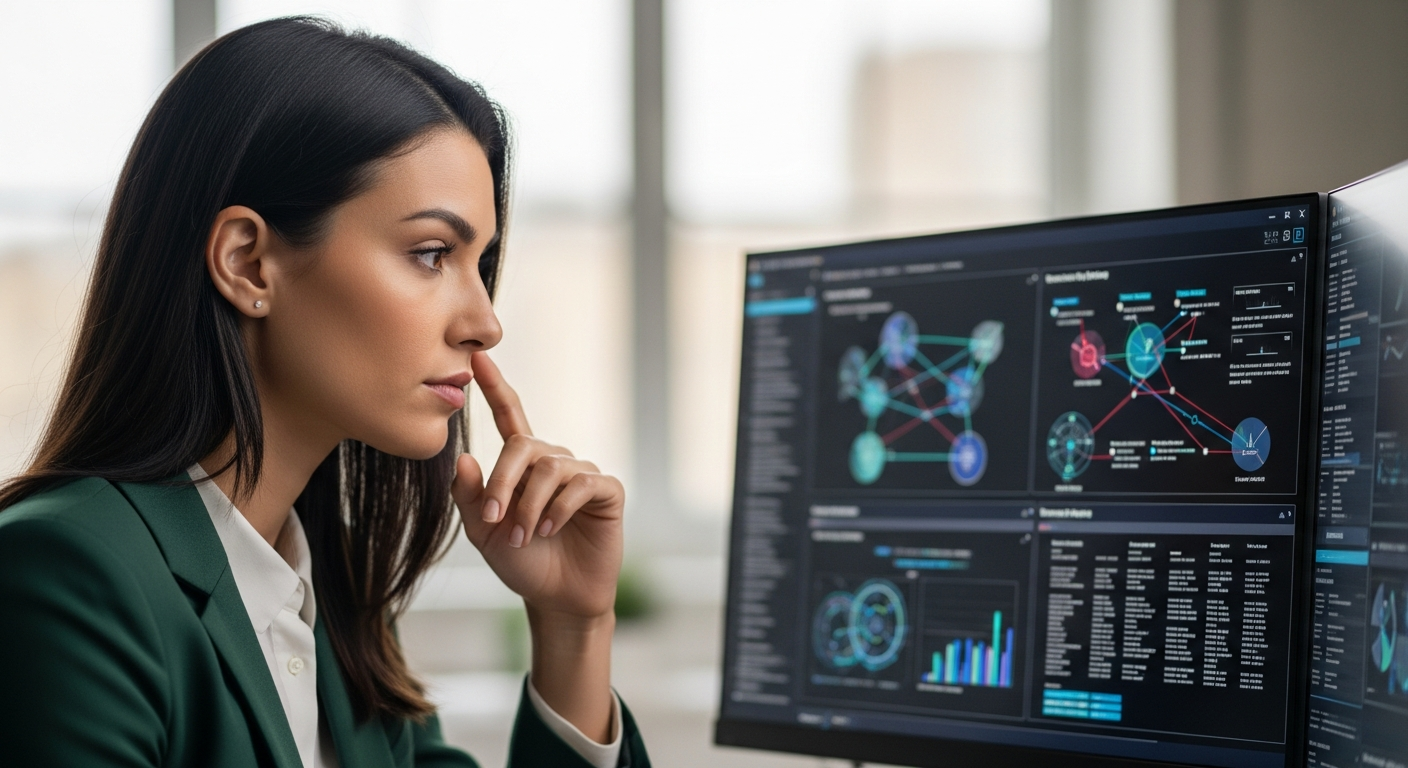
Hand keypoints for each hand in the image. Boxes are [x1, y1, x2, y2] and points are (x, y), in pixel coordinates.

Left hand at [452, 351, 624, 620]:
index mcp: (523, 465)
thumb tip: (462, 456)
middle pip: (524, 445)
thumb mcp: (484, 532)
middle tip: (494, 520)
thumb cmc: (522, 563)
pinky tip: (550, 530)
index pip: (509, 415)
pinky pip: (581, 484)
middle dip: (504, 482)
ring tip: (525, 537)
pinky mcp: (607, 491)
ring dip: (530, 506)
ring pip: (550, 468)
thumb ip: (469, 496)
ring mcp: (582, 474)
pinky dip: (559, 508)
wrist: (557, 597)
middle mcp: (554, 461)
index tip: (477, 358)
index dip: (495, 386)